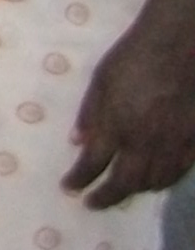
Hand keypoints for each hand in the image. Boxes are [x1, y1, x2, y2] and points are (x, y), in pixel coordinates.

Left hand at [65, 9, 194, 207]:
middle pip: (125, 182)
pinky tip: (154, 180)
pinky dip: (163, 181)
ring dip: (134, 190)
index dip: (79, 179)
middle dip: (106, 196)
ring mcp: (174, 144)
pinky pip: (179, 172)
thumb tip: (78, 142)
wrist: (179, 46)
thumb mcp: (100, 80)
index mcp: (116, 125)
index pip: (93, 164)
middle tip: (92, 203)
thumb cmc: (133, 57)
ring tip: (120, 191)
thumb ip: (90, 114)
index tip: (69, 187)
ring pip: (155, 182)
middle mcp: (145, 142)